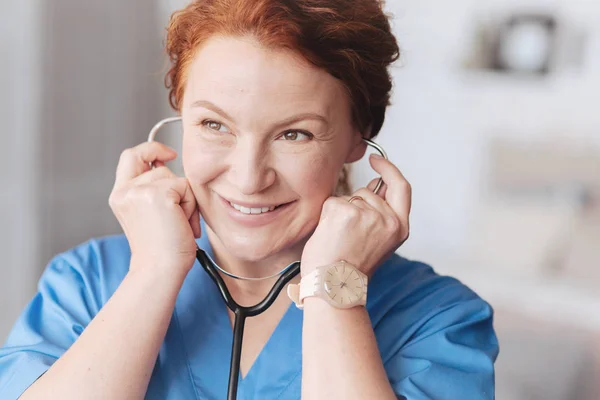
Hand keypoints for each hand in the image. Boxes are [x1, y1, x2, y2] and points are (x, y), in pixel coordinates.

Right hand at [108, 142, 200, 277]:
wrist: (161, 269)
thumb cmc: (162, 249)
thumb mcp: (150, 214)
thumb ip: (153, 188)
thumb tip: (167, 163)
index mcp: (120, 195)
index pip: (130, 157)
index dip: (150, 149)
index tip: (168, 154)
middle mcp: (125, 191)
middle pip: (154, 162)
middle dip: (174, 179)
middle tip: (182, 205)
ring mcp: (140, 190)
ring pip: (174, 177)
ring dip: (185, 199)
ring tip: (179, 223)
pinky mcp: (159, 194)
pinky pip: (185, 187)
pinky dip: (190, 206)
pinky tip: (184, 224)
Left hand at [301, 154, 410, 276]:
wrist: (334, 286)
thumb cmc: (350, 269)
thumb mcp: (378, 242)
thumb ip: (380, 214)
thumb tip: (373, 185)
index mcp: (400, 227)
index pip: (401, 187)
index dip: (389, 170)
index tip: (377, 160)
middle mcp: (388, 219)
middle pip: (369, 191)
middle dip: (354, 203)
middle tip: (346, 233)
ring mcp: (367, 213)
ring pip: (349, 197)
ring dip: (340, 212)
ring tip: (340, 239)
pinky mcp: (346, 211)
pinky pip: (333, 201)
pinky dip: (327, 215)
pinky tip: (329, 235)